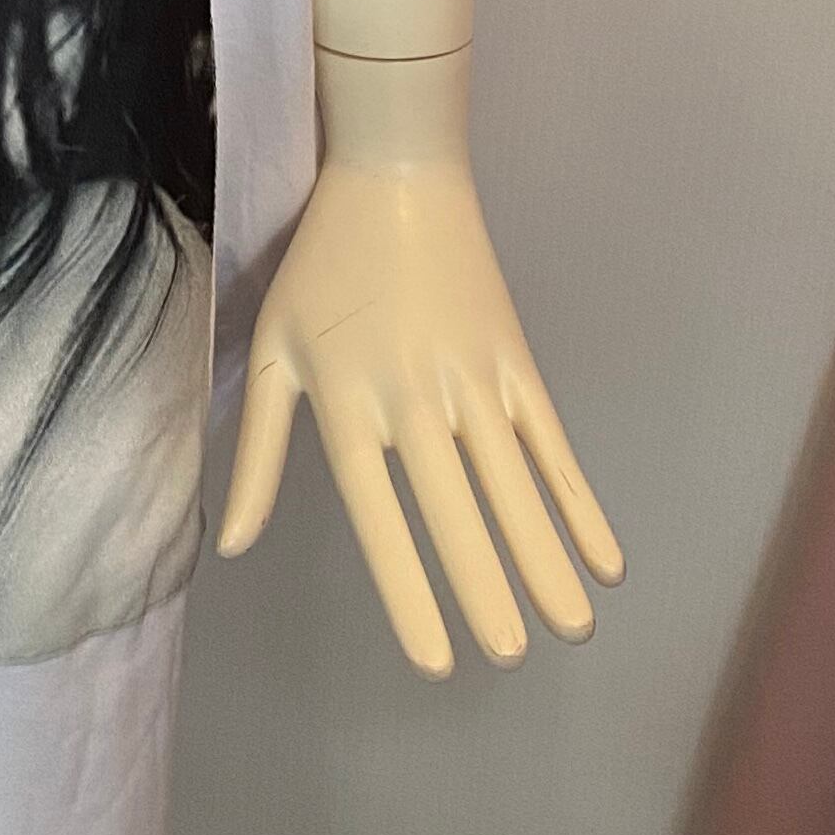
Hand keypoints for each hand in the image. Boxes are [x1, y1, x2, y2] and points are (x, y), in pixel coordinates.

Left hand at [218, 68, 620, 675]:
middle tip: (511, 656)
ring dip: (545, 557)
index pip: (379, 514)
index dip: (409, 587)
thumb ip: (255, 451)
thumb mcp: (272, 352)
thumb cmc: (322, 268)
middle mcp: (412, 400)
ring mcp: (472, 380)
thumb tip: (230, 541)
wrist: (395, 176)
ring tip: (571, 626)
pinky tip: (604, 558)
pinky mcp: (516, 361)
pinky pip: (552, 444)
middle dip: (486, 586)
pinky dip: (579, 502)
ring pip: (514, 484)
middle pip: (455, 508)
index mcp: (347, 404)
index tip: (435, 659)